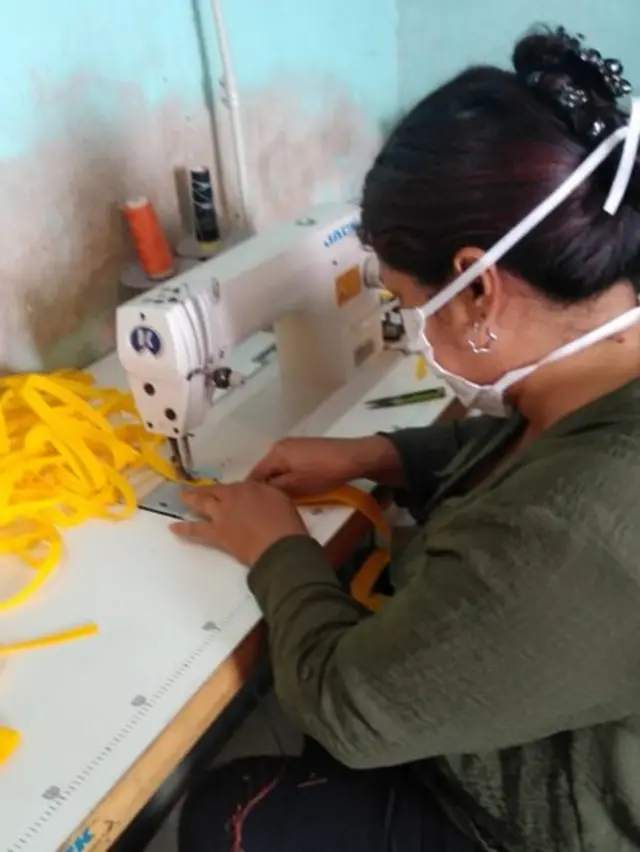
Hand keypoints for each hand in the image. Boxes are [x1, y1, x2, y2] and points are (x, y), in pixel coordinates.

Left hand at [170, 482, 307, 565]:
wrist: (278, 546)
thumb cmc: (286, 523)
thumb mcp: (280, 499)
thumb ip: (265, 494)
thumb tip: (258, 495)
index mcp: (249, 487)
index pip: (235, 486)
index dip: (229, 490)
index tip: (228, 492)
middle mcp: (231, 497)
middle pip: (213, 491)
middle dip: (204, 489)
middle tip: (194, 487)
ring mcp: (221, 515)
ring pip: (201, 503)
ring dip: (190, 499)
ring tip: (181, 496)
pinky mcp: (216, 534)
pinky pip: (195, 530)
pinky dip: (184, 528)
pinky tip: (173, 527)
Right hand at [248, 436, 370, 496]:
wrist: (354, 457)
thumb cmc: (323, 473)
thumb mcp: (295, 486)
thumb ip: (273, 488)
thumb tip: (256, 492)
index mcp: (275, 452)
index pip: (254, 475)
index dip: (253, 493)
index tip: (254, 510)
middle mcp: (280, 445)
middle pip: (266, 470)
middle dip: (267, 488)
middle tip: (270, 508)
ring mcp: (294, 446)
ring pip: (278, 469)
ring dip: (279, 484)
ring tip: (283, 501)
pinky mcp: (306, 449)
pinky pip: (289, 465)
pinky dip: (289, 477)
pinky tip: (297, 489)